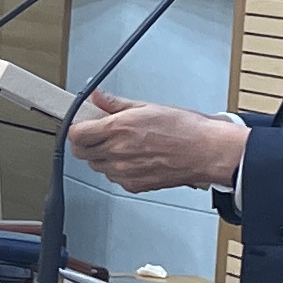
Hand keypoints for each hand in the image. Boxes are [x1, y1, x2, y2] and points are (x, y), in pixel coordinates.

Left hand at [66, 91, 248, 194]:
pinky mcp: (134, 185)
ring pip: (97, 167)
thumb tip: (98, 96)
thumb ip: (116, 104)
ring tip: (122, 146)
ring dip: (102, 157)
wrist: (206, 151)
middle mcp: (118, 152)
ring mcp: (125, 171)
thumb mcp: (147, 106)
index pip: (76, 134)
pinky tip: (133, 159)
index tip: (81, 125)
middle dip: (85, 143)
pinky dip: (118, 170)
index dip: (76, 129)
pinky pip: (114, 178)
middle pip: (82, 153)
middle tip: (97, 135)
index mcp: (119, 129)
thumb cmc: (185, 129)